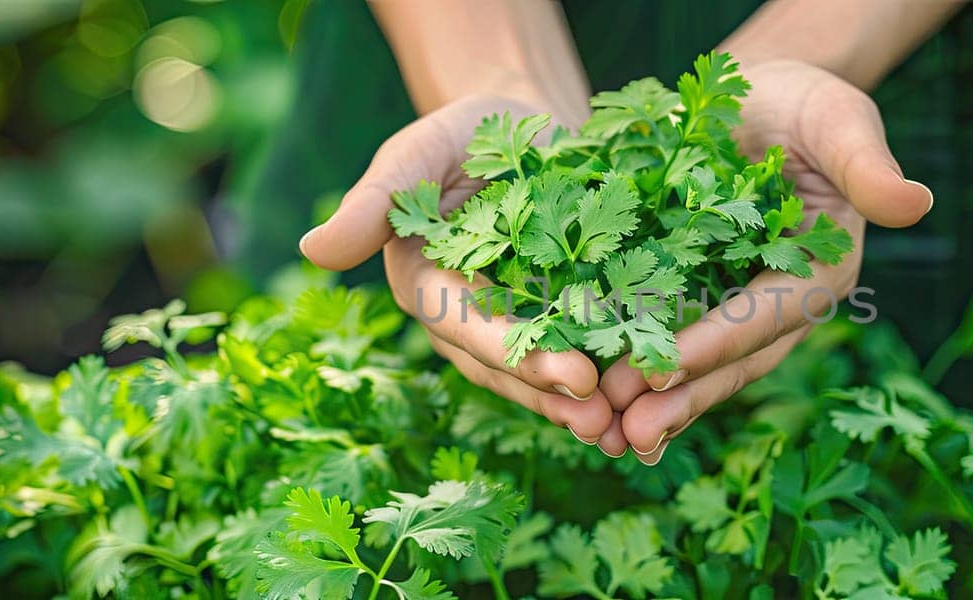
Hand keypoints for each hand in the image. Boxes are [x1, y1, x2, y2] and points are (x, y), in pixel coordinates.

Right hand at [298, 95, 623, 455]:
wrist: (529, 118)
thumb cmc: (464, 132)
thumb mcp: (416, 153)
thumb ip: (375, 202)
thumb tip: (314, 249)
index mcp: (429, 288)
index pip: (470, 331)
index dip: (518, 357)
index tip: (572, 376)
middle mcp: (472, 318)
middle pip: (514, 365)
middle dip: (559, 394)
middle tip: (607, 417)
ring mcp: (523, 320)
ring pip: (550, 372)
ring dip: (589, 403)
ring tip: (634, 427)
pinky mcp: (570, 310)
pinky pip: (591, 347)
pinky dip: (619, 372)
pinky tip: (658, 390)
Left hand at [597, 60, 933, 464]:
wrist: (757, 98)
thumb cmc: (804, 102)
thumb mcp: (837, 117)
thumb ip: (865, 163)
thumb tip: (915, 202)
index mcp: (822, 273)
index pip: (768, 315)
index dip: (716, 343)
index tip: (663, 367)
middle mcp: (779, 306)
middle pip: (731, 361)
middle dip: (679, 397)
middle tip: (626, 433)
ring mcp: (734, 310)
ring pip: (696, 368)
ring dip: (652, 404)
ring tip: (603, 437)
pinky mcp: (693, 301)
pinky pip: (663, 344)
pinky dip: (633, 377)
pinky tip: (590, 406)